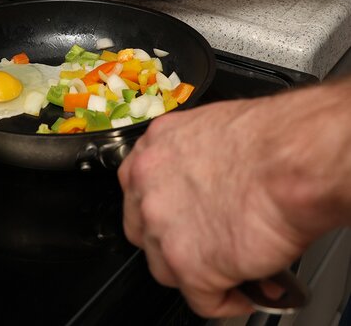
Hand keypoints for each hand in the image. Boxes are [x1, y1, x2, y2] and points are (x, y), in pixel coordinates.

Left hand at [117, 81, 350, 317]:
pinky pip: (201, 300)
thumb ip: (197, 159)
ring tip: (226, 268)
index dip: (161, 207)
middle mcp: (147, 186)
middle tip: (202, 243)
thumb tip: (210, 183)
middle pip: (144, 229)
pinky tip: (242, 293)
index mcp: (154, 148)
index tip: (178, 216)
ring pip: (166, 267)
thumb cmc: (274, 138)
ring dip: (194, 272)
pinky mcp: (187, 265)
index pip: (138, 188)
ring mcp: (162, 228)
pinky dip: (224, 302)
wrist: (294, 161)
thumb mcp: (216, 129)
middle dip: (170, 240)